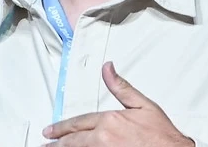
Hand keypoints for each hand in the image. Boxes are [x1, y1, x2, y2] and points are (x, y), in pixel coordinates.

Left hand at [42, 61, 193, 146]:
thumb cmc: (161, 134)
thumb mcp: (142, 104)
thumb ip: (121, 86)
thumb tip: (107, 68)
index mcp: (110, 121)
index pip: (79, 123)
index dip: (62, 128)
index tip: (50, 130)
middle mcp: (104, 138)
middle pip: (74, 140)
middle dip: (58, 142)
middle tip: (45, 143)